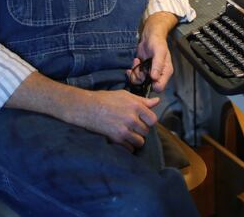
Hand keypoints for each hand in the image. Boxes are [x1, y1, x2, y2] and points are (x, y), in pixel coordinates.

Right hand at [6, 72, 158, 151]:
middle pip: (146, 131)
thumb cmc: (105, 99)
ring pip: (140, 142)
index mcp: (136, 106)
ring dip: (136, 139)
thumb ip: (142, 100)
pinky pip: (130, 148)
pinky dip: (128, 146)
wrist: (86, 108)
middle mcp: (132, 118)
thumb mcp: (125, 95)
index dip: (149, 121)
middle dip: (141, 130)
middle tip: (133, 127)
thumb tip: (157, 101)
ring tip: (128, 134)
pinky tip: (122, 139)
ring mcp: (124, 130)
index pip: (153, 119)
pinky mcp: (116, 139)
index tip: (143, 121)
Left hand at [135, 11, 177, 92]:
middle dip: (141, 77)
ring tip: (137, 61)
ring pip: (140, 81)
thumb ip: (157, 65)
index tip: (146, 76)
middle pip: (148, 86)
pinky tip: (135, 61)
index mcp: (165, 72)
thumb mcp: (159, 52)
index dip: (152, 85)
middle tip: (139, 67)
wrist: (150, 35)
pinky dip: (132, 70)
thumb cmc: (157, 42)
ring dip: (135, 72)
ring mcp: (149, 73)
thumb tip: (154, 78)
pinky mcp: (142, 70)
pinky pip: (135, 76)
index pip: (160, 87)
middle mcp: (157, 75)